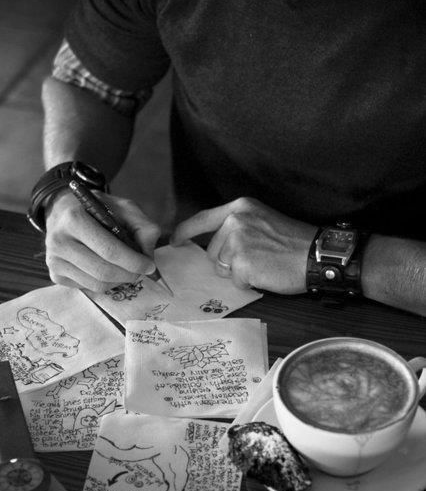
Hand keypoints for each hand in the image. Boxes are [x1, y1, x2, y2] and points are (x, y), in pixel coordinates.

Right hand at [44, 191, 160, 291]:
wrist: (62, 210)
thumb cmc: (96, 209)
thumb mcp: (122, 207)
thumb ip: (142, 226)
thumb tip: (148, 254)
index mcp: (74, 219)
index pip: (109, 250)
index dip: (134, 262)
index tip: (149, 265)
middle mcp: (59, 241)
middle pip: (103, 271)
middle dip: (129, 274)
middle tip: (141, 271)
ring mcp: (54, 260)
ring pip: (97, 285)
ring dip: (119, 281)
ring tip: (127, 269)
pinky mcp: (55, 275)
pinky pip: (88, 288)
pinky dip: (106, 283)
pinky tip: (108, 269)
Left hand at [170, 197, 315, 292]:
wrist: (316, 254)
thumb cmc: (294, 241)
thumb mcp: (262, 220)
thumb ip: (236, 226)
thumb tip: (214, 246)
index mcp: (240, 208)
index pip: (202, 219)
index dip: (185, 232)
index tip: (174, 241)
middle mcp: (235, 222)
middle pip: (212, 252)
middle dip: (229, 261)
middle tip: (258, 257)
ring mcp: (237, 242)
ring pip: (222, 268)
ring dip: (240, 272)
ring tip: (263, 264)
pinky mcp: (242, 263)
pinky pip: (236, 281)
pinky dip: (250, 282)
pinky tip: (266, 272)